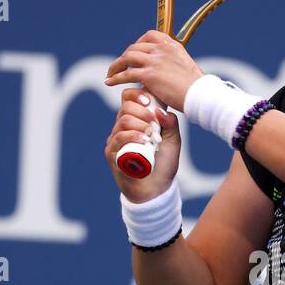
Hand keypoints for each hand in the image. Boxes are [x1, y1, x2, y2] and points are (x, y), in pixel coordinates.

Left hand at [103, 30, 203, 110]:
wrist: (200, 95)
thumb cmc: (196, 87)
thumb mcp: (187, 67)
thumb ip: (174, 64)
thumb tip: (169, 70)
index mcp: (172, 45)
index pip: (149, 36)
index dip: (138, 44)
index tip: (133, 53)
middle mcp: (162, 49)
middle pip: (135, 47)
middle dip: (125, 57)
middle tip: (119, 67)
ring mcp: (155, 60)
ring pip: (128, 58)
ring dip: (116, 66)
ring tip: (111, 74)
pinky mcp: (149, 75)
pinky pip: (126, 74)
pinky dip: (115, 78)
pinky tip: (109, 82)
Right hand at [104, 86, 181, 201]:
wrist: (156, 189)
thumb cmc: (163, 164)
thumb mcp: (172, 141)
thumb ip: (170, 124)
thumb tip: (161, 111)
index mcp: (135, 120)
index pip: (128, 98)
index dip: (137, 95)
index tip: (150, 102)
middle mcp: (122, 128)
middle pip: (126, 106)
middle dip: (143, 112)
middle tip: (155, 124)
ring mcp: (115, 140)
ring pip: (123, 120)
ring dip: (140, 125)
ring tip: (152, 136)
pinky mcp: (112, 153)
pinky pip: (119, 137)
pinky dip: (133, 136)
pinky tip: (144, 140)